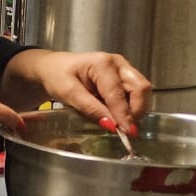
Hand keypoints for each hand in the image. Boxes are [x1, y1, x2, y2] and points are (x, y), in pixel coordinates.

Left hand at [22, 50, 152, 136]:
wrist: (53, 67)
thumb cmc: (57, 76)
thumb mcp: (67, 93)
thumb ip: (89, 108)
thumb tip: (110, 125)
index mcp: (102, 63)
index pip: (117, 93)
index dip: (123, 114)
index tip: (126, 132)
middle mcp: (118, 64)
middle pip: (140, 88)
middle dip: (136, 111)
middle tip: (127, 130)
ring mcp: (123, 69)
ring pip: (142, 91)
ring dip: (136, 109)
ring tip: (122, 123)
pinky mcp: (125, 77)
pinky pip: (135, 93)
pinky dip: (131, 106)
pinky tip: (119, 115)